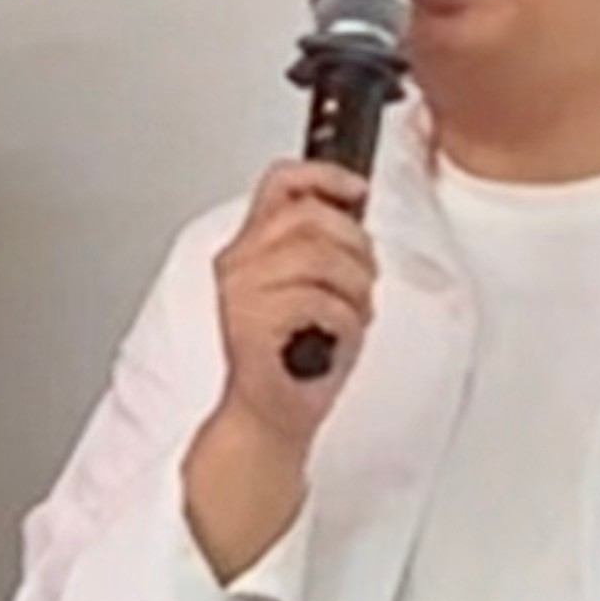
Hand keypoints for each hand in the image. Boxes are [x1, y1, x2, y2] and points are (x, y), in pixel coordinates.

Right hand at [180, 161, 373, 581]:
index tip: (357, 189)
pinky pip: (320, 301)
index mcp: (248, 250)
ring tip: (349, 318)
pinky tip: (333, 340)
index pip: (279, 184)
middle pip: (313, 217)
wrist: (264, 424)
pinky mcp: (249, 325)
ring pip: (322, 258)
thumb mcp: (314, 291)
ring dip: (354, 291)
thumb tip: (353, 211)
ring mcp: (239, 295)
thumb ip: (323, 249)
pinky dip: (344, 323)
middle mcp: (236, 266)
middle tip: (362, 284)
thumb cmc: (291, 364)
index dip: (324, 176)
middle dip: (356, 249)